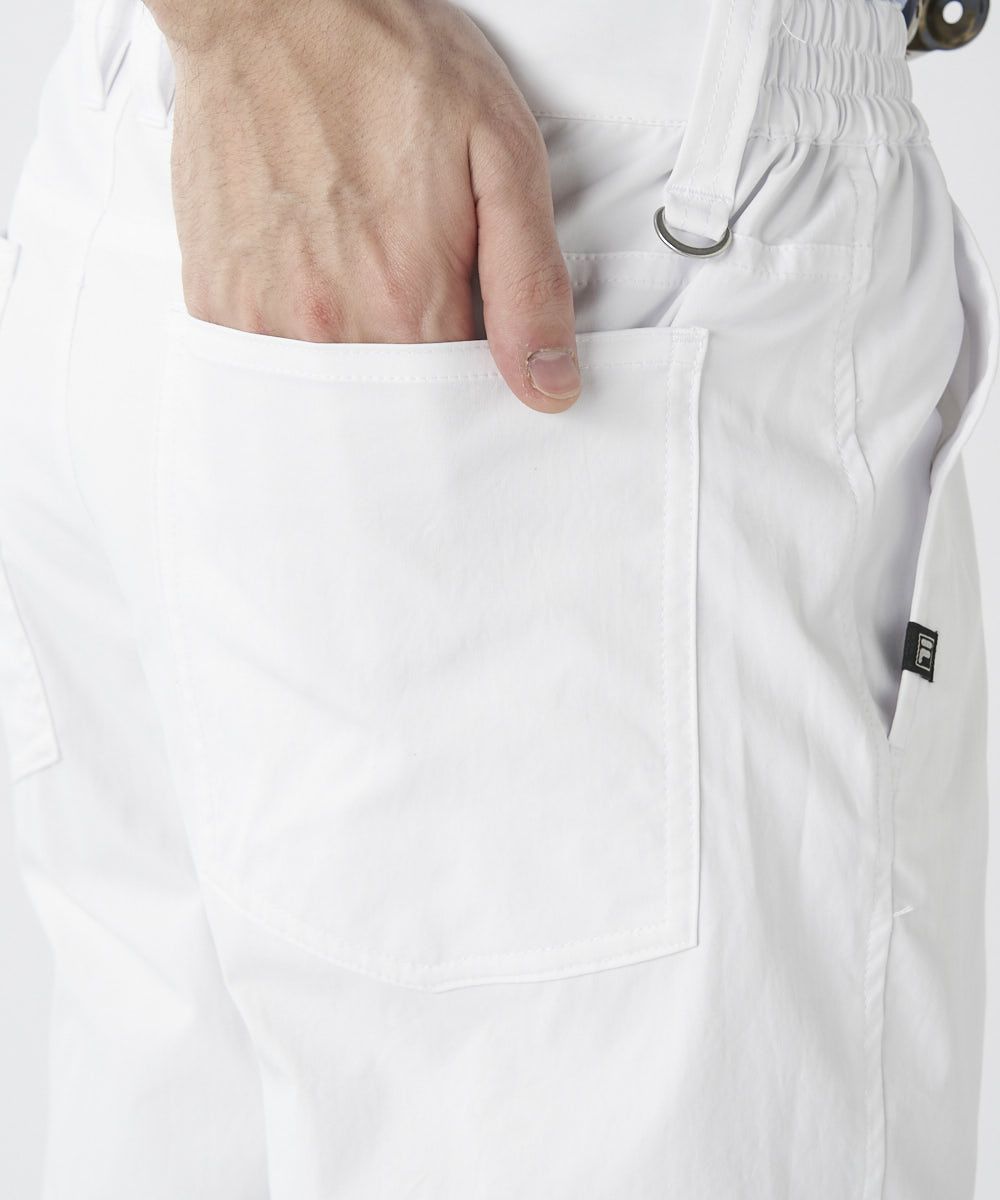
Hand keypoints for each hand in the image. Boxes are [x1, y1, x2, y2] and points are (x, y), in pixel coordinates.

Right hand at [151, 0, 581, 411]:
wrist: (272, 5)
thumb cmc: (389, 66)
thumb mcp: (502, 156)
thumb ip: (530, 283)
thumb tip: (550, 387)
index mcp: (407, 299)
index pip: (453, 403)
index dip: (469, 384)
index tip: (469, 350)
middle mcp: (329, 324)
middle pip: (388, 406)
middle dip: (411, 381)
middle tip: (410, 300)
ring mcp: (263, 315)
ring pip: (326, 391)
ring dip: (353, 358)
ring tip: (359, 279)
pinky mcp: (215, 297)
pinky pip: (265, 359)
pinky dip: (296, 339)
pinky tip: (310, 279)